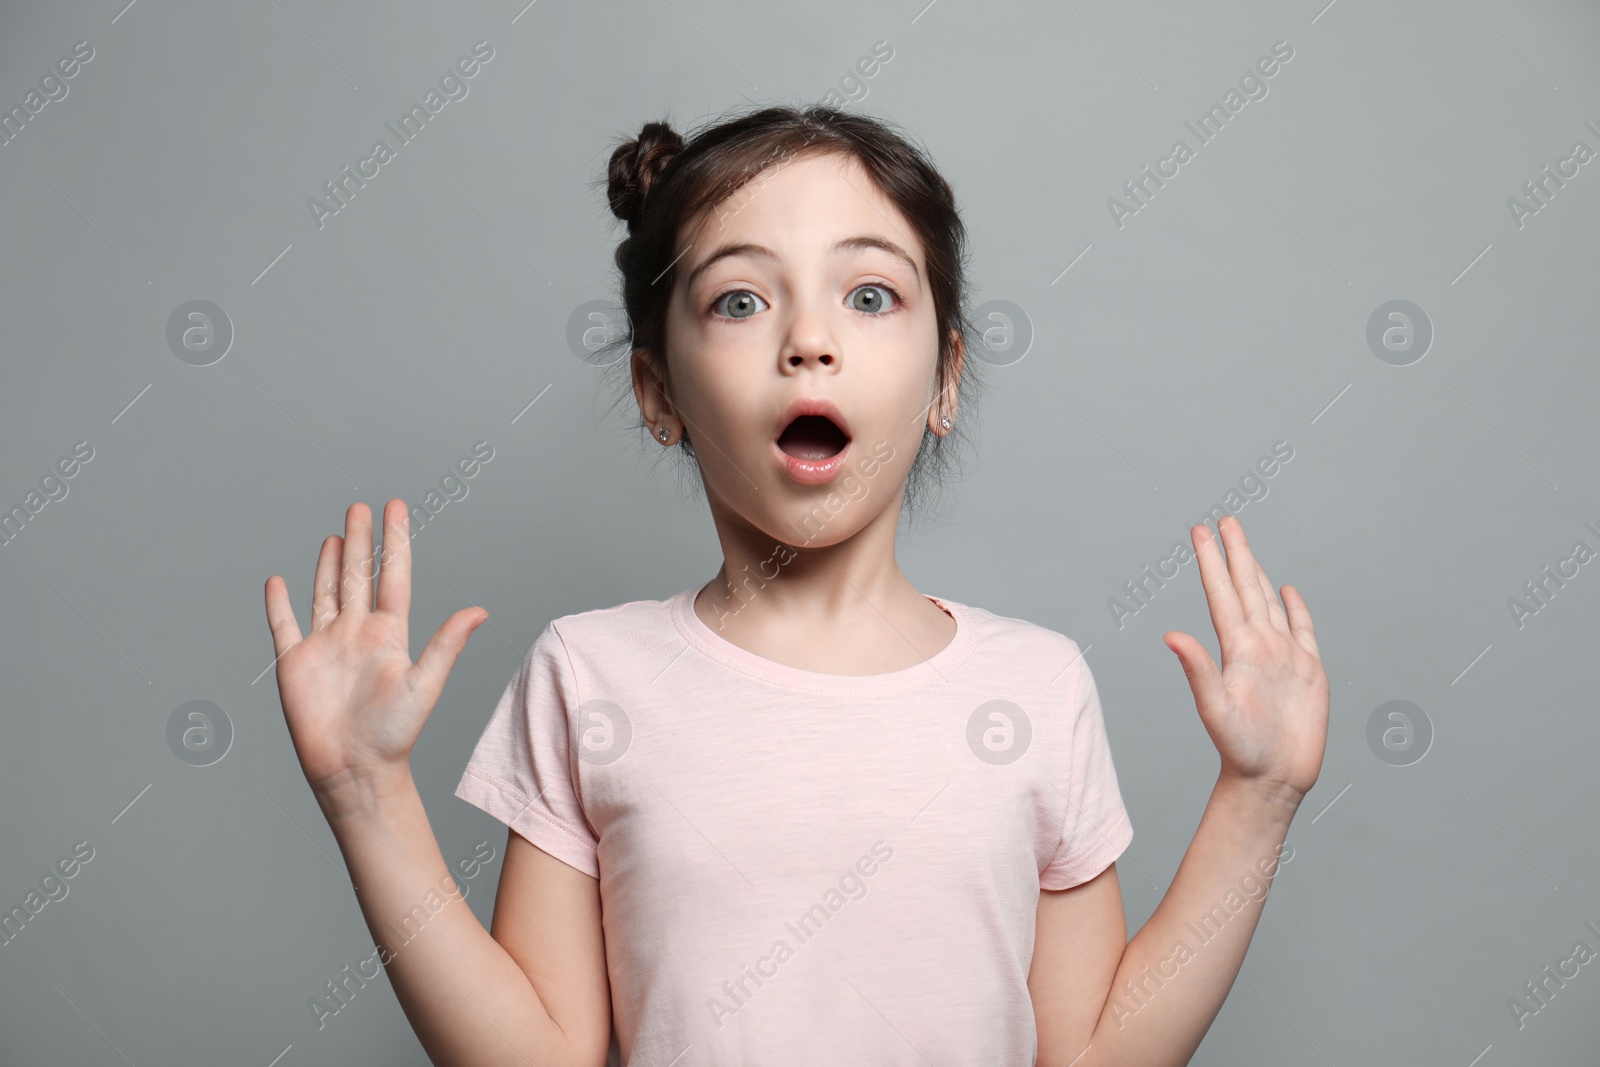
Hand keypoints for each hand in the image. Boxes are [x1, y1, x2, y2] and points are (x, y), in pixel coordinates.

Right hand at [263, 500, 487, 799]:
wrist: (354, 770)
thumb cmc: (394, 735)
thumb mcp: (425, 683)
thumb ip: (446, 643)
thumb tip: (480, 610)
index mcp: (390, 634)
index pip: (392, 575)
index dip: (394, 541)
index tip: (395, 507)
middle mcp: (358, 633)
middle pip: (358, 576)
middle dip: (361, 540)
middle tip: (361, 506)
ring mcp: (326, 646)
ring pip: (326, 593)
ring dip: (328, 564)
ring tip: (336, 534)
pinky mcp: (296, 663)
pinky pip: (284, 625)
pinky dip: (279, 603)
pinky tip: (278, 581)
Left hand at [1162, 515, 1327, 802]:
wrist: (1272, 779)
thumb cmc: (1240, 749)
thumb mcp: (1215, 707)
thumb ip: (1196, 669)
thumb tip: (1169, 635)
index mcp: (1236, 649)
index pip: (1221, 594)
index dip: (1212, 562)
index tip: (1200, 530)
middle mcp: (1258, 646)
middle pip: (1245, 588)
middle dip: (1235, 553)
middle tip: (1224, 520)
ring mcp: (1283, 656)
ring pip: (1269, 602)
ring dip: (1258, 572)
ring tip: (1246, 546)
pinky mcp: (1308, 671)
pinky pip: (1302, 629)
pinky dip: (1295, 607)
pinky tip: (1287, 590)